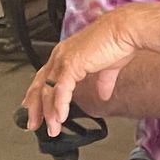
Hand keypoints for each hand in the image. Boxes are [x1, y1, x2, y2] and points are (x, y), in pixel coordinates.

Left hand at [22, 6, 144, 135]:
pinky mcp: (72, 64)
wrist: (125, 31)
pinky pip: (61, 89)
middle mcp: (61, 56)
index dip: (38, 95)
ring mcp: (64, 60)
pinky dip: (60, 105)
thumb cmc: (118, 42)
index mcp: (66, 55)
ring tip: (52, 128)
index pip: (45, 78)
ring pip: (48, 90)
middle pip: (40, 85)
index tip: (36, 109)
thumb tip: (103, 94)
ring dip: (49, 112)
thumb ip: (103, 82)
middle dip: (35, 107)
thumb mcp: (109, 67)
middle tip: (34, 124)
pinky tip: (60, 117)